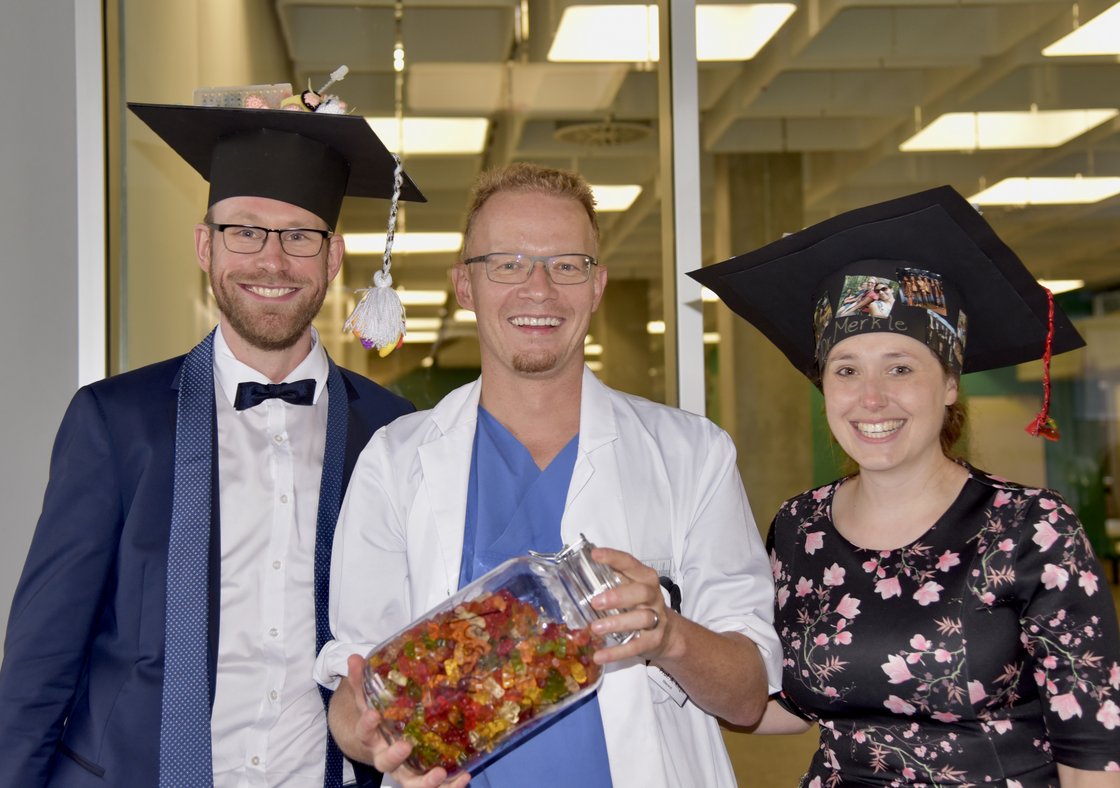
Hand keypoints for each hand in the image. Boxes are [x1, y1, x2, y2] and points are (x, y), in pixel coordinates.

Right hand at [337, 654, 471, 786]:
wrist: (378, 745)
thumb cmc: (377, 719)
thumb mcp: (367, 700)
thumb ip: (361, 681)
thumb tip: (353, 657)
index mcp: (371, 738)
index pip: (364, 732)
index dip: (367, 724)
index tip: (374, 714)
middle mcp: (384, 757)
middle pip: (386, 763)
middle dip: (395, 756)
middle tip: (406, 746)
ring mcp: (403, 770)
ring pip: (410, 783)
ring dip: (425, 782)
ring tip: (440, 773)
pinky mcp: (420, 777)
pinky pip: (435, 786)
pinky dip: (449, 785)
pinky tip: (465, 775)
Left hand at [586, 547, 671, 664]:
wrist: (668, 634)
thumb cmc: (641, 605)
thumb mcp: (631, 588)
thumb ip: (612, 579)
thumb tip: (578, 570)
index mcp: (645, 578)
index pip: (631, 564)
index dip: (614, 558)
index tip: (595, 555)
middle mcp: (653, 596)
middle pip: (641, 592)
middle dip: (618, 596)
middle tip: (595, 602)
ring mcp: (656, 619)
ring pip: (641, 619)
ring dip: (617, 623)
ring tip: (595, 628)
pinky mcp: (653, 641)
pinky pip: (636, 647)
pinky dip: (617, 653)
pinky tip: (600, 656)